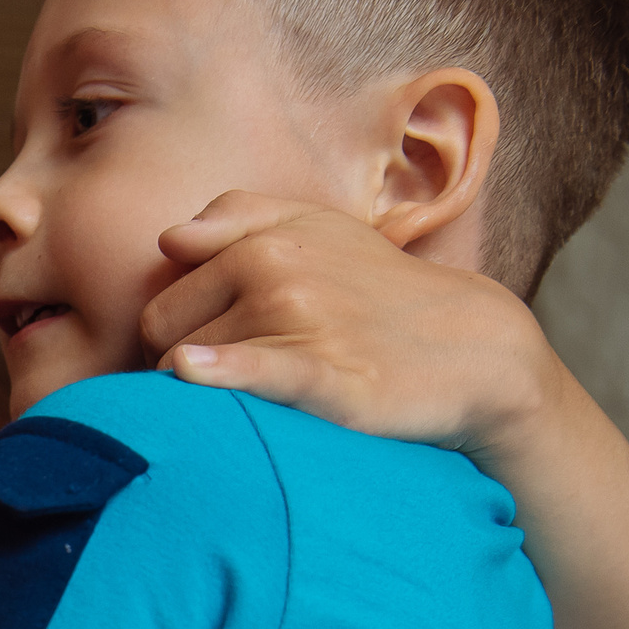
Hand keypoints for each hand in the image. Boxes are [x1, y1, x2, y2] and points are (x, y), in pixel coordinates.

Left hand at [141, 191, 628, 628]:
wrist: (469, 345)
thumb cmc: (375, 291)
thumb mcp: (316, 231)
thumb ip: (237, 219)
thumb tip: (169, 236)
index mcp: (257, 243)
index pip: (159, 311)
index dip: (172, 346)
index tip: (203, 370)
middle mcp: (272, 272)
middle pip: (165, 343)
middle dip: (179, 372)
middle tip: (226, 395)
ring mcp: (302, 321)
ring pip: (193, 374)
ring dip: (204, 398)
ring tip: (250, 409)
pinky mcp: (330, 375)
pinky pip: (256, 371)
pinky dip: (221, 371)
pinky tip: (196, 372)